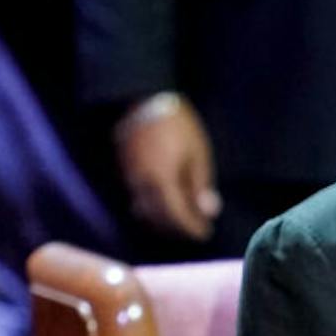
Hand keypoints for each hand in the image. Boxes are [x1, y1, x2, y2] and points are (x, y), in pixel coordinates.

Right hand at [114, 92, 219, 240]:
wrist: (144, 102)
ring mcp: (131, 179)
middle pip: (159, 218)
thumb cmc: (178, 127)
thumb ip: (200, 186)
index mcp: (163, 181)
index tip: (204, 233)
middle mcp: (143, 184)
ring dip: (164, 222)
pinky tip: (166, 206)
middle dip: (178, 228)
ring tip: (183, 221)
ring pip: (145, 212)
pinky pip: (138, 199)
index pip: (177, 216)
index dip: (191, 227)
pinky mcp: (126, 172)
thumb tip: (209, 212)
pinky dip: (152, 209)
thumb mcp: (198, 155)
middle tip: (196, 230)